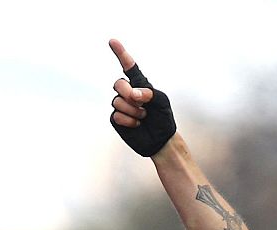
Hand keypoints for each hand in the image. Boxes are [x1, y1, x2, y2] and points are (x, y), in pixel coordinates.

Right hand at [108, 38, 176, 156]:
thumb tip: (133, 94)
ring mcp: (121, 105)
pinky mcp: (117, 119)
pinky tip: (137, 124)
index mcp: (140, 84)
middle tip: (141, 102)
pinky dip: (130, 121)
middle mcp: (128, 93)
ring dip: (133, 110)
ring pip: (118, 101)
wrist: (161, 140)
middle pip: (118, 83)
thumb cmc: (163, 118)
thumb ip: (149, 93)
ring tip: (144, 117)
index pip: (128, 66)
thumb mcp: (162, 101)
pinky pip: (117, 115)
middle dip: (128, 92)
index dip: (120, 53)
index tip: (112, 41)